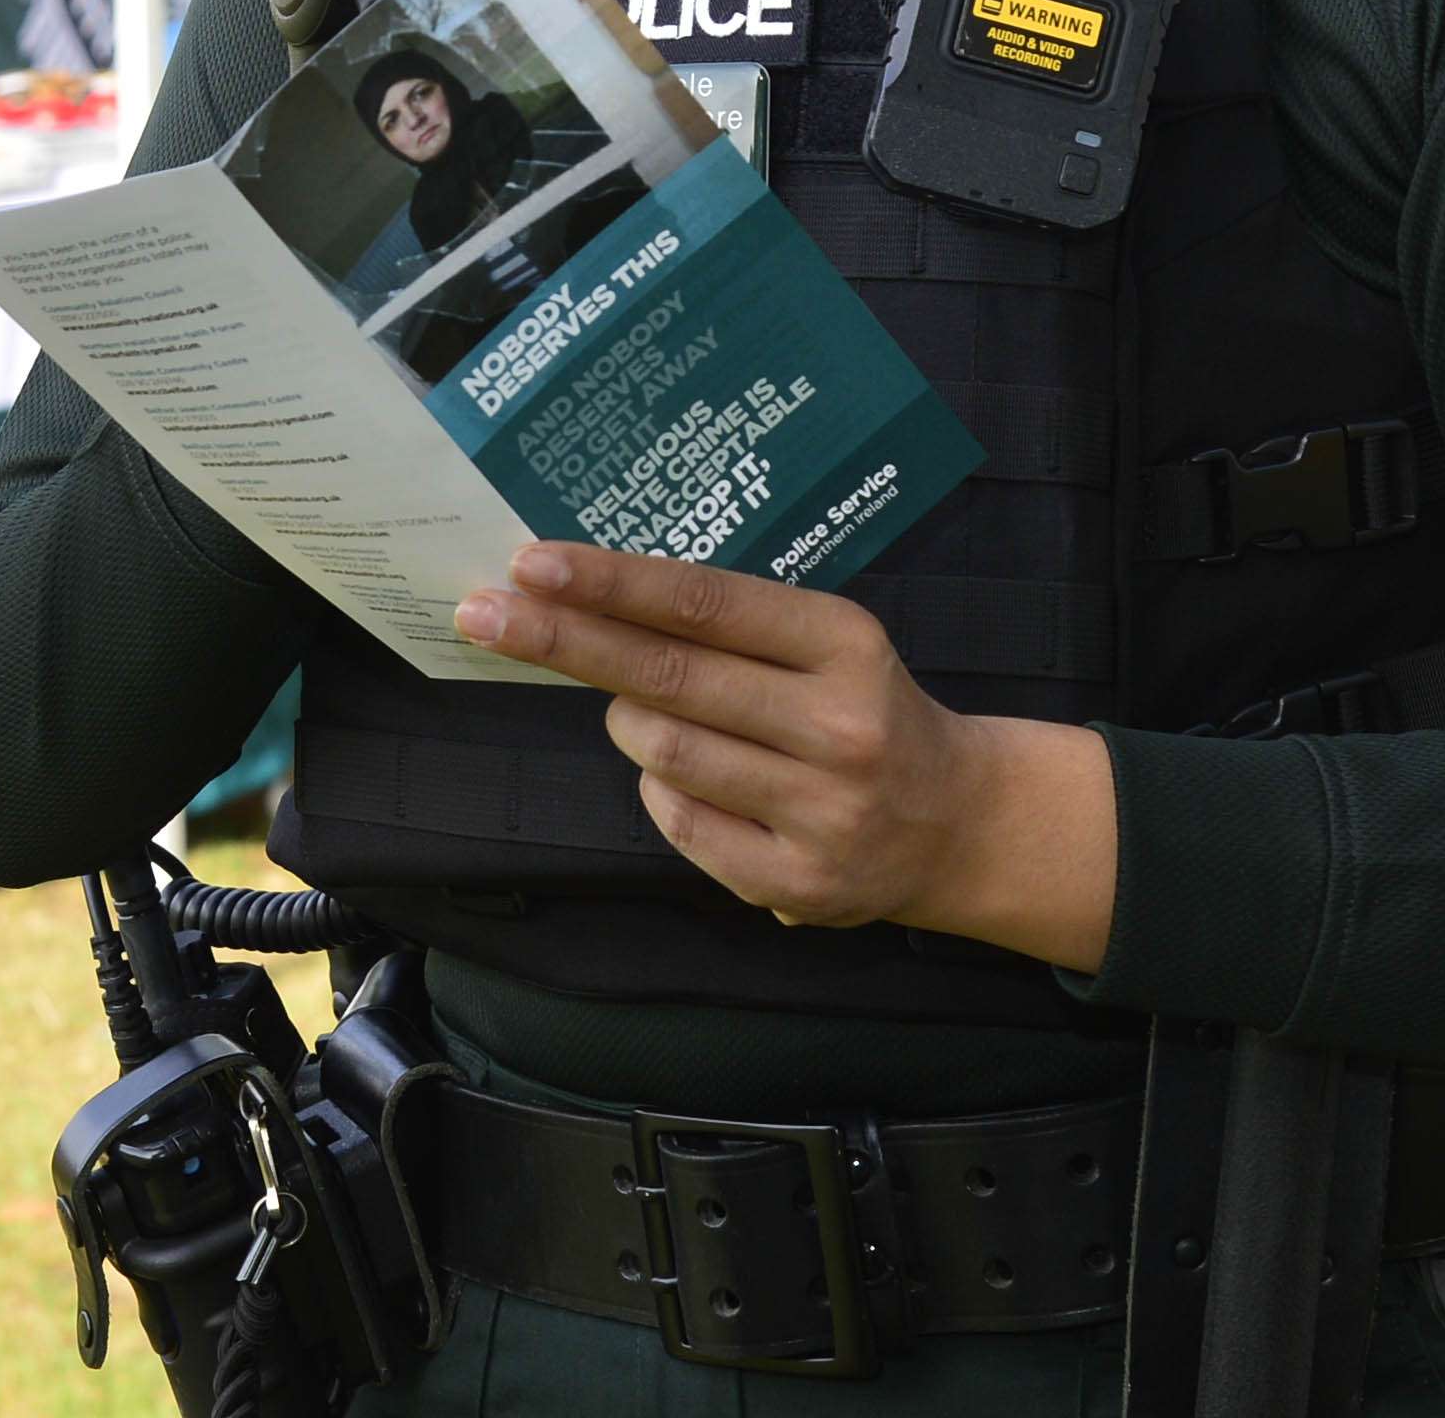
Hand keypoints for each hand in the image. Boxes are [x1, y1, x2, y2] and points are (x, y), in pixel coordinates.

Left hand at [455, 540, 1116, 970]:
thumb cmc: (866, 709)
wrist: (959, 823)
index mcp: (845, 644)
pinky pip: (680, 823)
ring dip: (626, 723)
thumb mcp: (827, 643)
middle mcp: (838, 726)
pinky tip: (683, 777)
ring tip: (640, 710)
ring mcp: (819, 812)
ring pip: (663, 753)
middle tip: (484, 613)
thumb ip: (731, 624)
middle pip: (667, 676)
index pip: (704, 603)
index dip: (611, 582)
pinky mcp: (796, 884)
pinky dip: (660, 791)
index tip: (534, 561)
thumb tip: (589, 595)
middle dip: (562, 641)